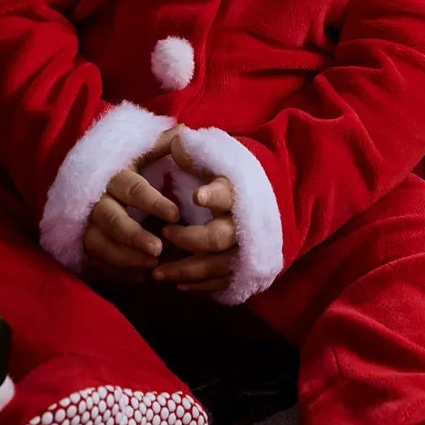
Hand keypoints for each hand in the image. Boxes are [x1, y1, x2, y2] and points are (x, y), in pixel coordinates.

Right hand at [83, 125, 183, 280]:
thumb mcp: (141, 152)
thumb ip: (161, 145)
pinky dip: (119, 267)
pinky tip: (141, 274)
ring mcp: (88, 222)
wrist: (90, 181)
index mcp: (114, 174)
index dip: (152, 202)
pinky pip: (99, 258)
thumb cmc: (127, 167)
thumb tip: (185, 130)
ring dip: (127, 256)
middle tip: (158, 249)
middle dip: (135, 236)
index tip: (175, 214)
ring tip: (153, 264)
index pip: (132, 188)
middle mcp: (97, 199)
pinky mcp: (86, 241)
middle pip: (113, 220)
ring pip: (102, 243)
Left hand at [153, 134, 236, 292]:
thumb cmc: (230, 180)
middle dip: (189, 239)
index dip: (213, 195)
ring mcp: (245, 250)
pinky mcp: (243, 268)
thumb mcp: (216, 163)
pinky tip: (177, 285)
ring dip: (186, 271)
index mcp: (236, 193)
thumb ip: (195, 155)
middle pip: (217, 237)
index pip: (226, 193)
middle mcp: (243, 224)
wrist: (267, 204)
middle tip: (164, 235)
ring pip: (216, 266)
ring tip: (157, 273)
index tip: (196, 195)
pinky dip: (200, 286)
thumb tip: (177, 138)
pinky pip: (222, 282)